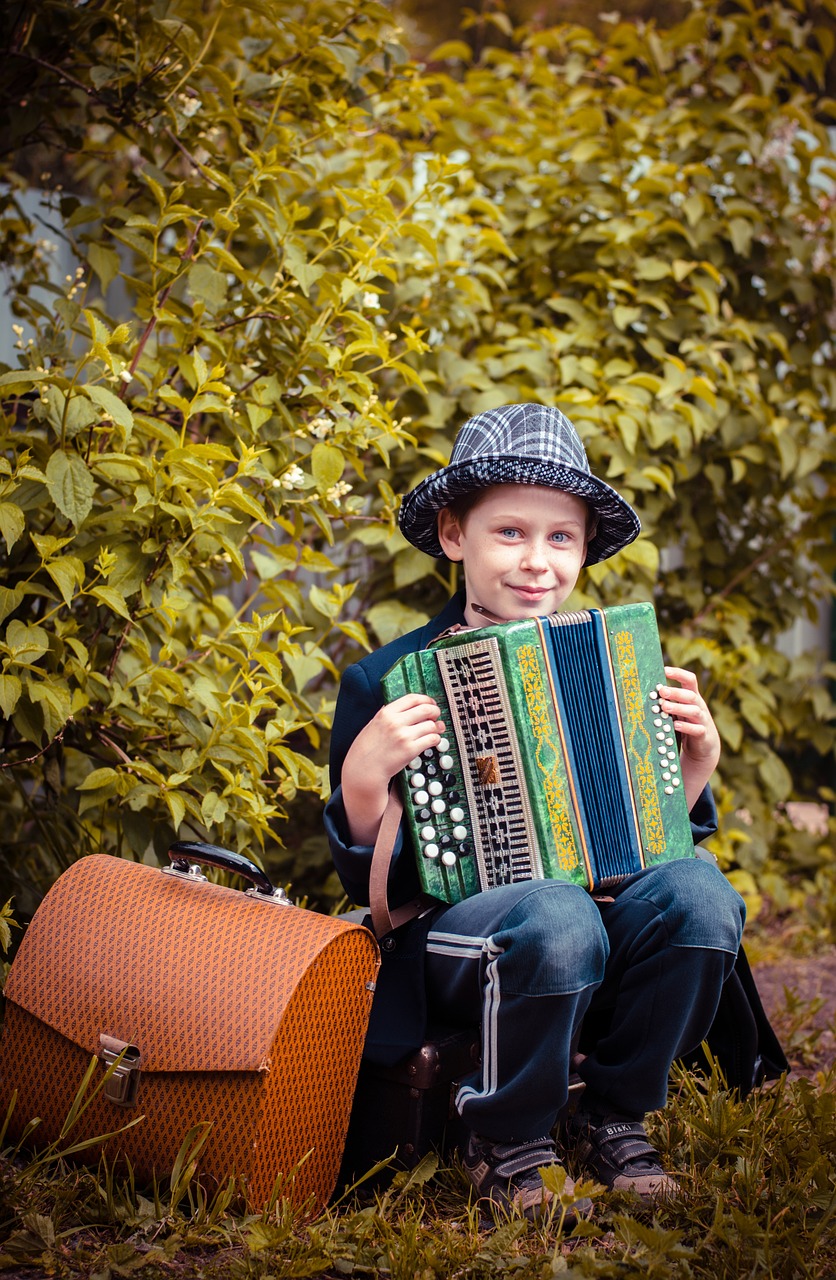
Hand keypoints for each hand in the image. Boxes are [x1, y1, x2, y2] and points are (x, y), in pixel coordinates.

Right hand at [341, 694, 444, 845]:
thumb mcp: (373, 724)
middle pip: (426, 709)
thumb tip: (402, 706)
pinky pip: (432, 739)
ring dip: (437, 726)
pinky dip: (436, 738)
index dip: (426, 699)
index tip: (430, 703)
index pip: (413, 698)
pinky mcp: (410, 749)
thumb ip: (387, 714)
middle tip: (436, 716)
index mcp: (386, 713)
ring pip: (431, 724)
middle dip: (435, 711)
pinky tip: (433, 740)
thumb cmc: (366, 749)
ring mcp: (403, 736)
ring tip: (437, 729)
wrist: (364, 769)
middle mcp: (395, 722)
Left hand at [658, 667, 720, 811]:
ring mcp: (702, 720)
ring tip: (664, 707)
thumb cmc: (686, 722)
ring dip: (679, 708)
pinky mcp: (703, 734)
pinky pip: (697, 729)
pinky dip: (686, 727)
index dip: (679, 673)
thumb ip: (668, 701)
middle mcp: (699, 706)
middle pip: (690, 695)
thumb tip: (645, 690)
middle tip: (662, 691)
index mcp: (692, 697)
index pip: (690, 680)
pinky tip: (675, 725)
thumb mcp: (679, 710)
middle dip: (676, 692)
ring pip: (694, 711)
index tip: (664, 670)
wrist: (704, 745)